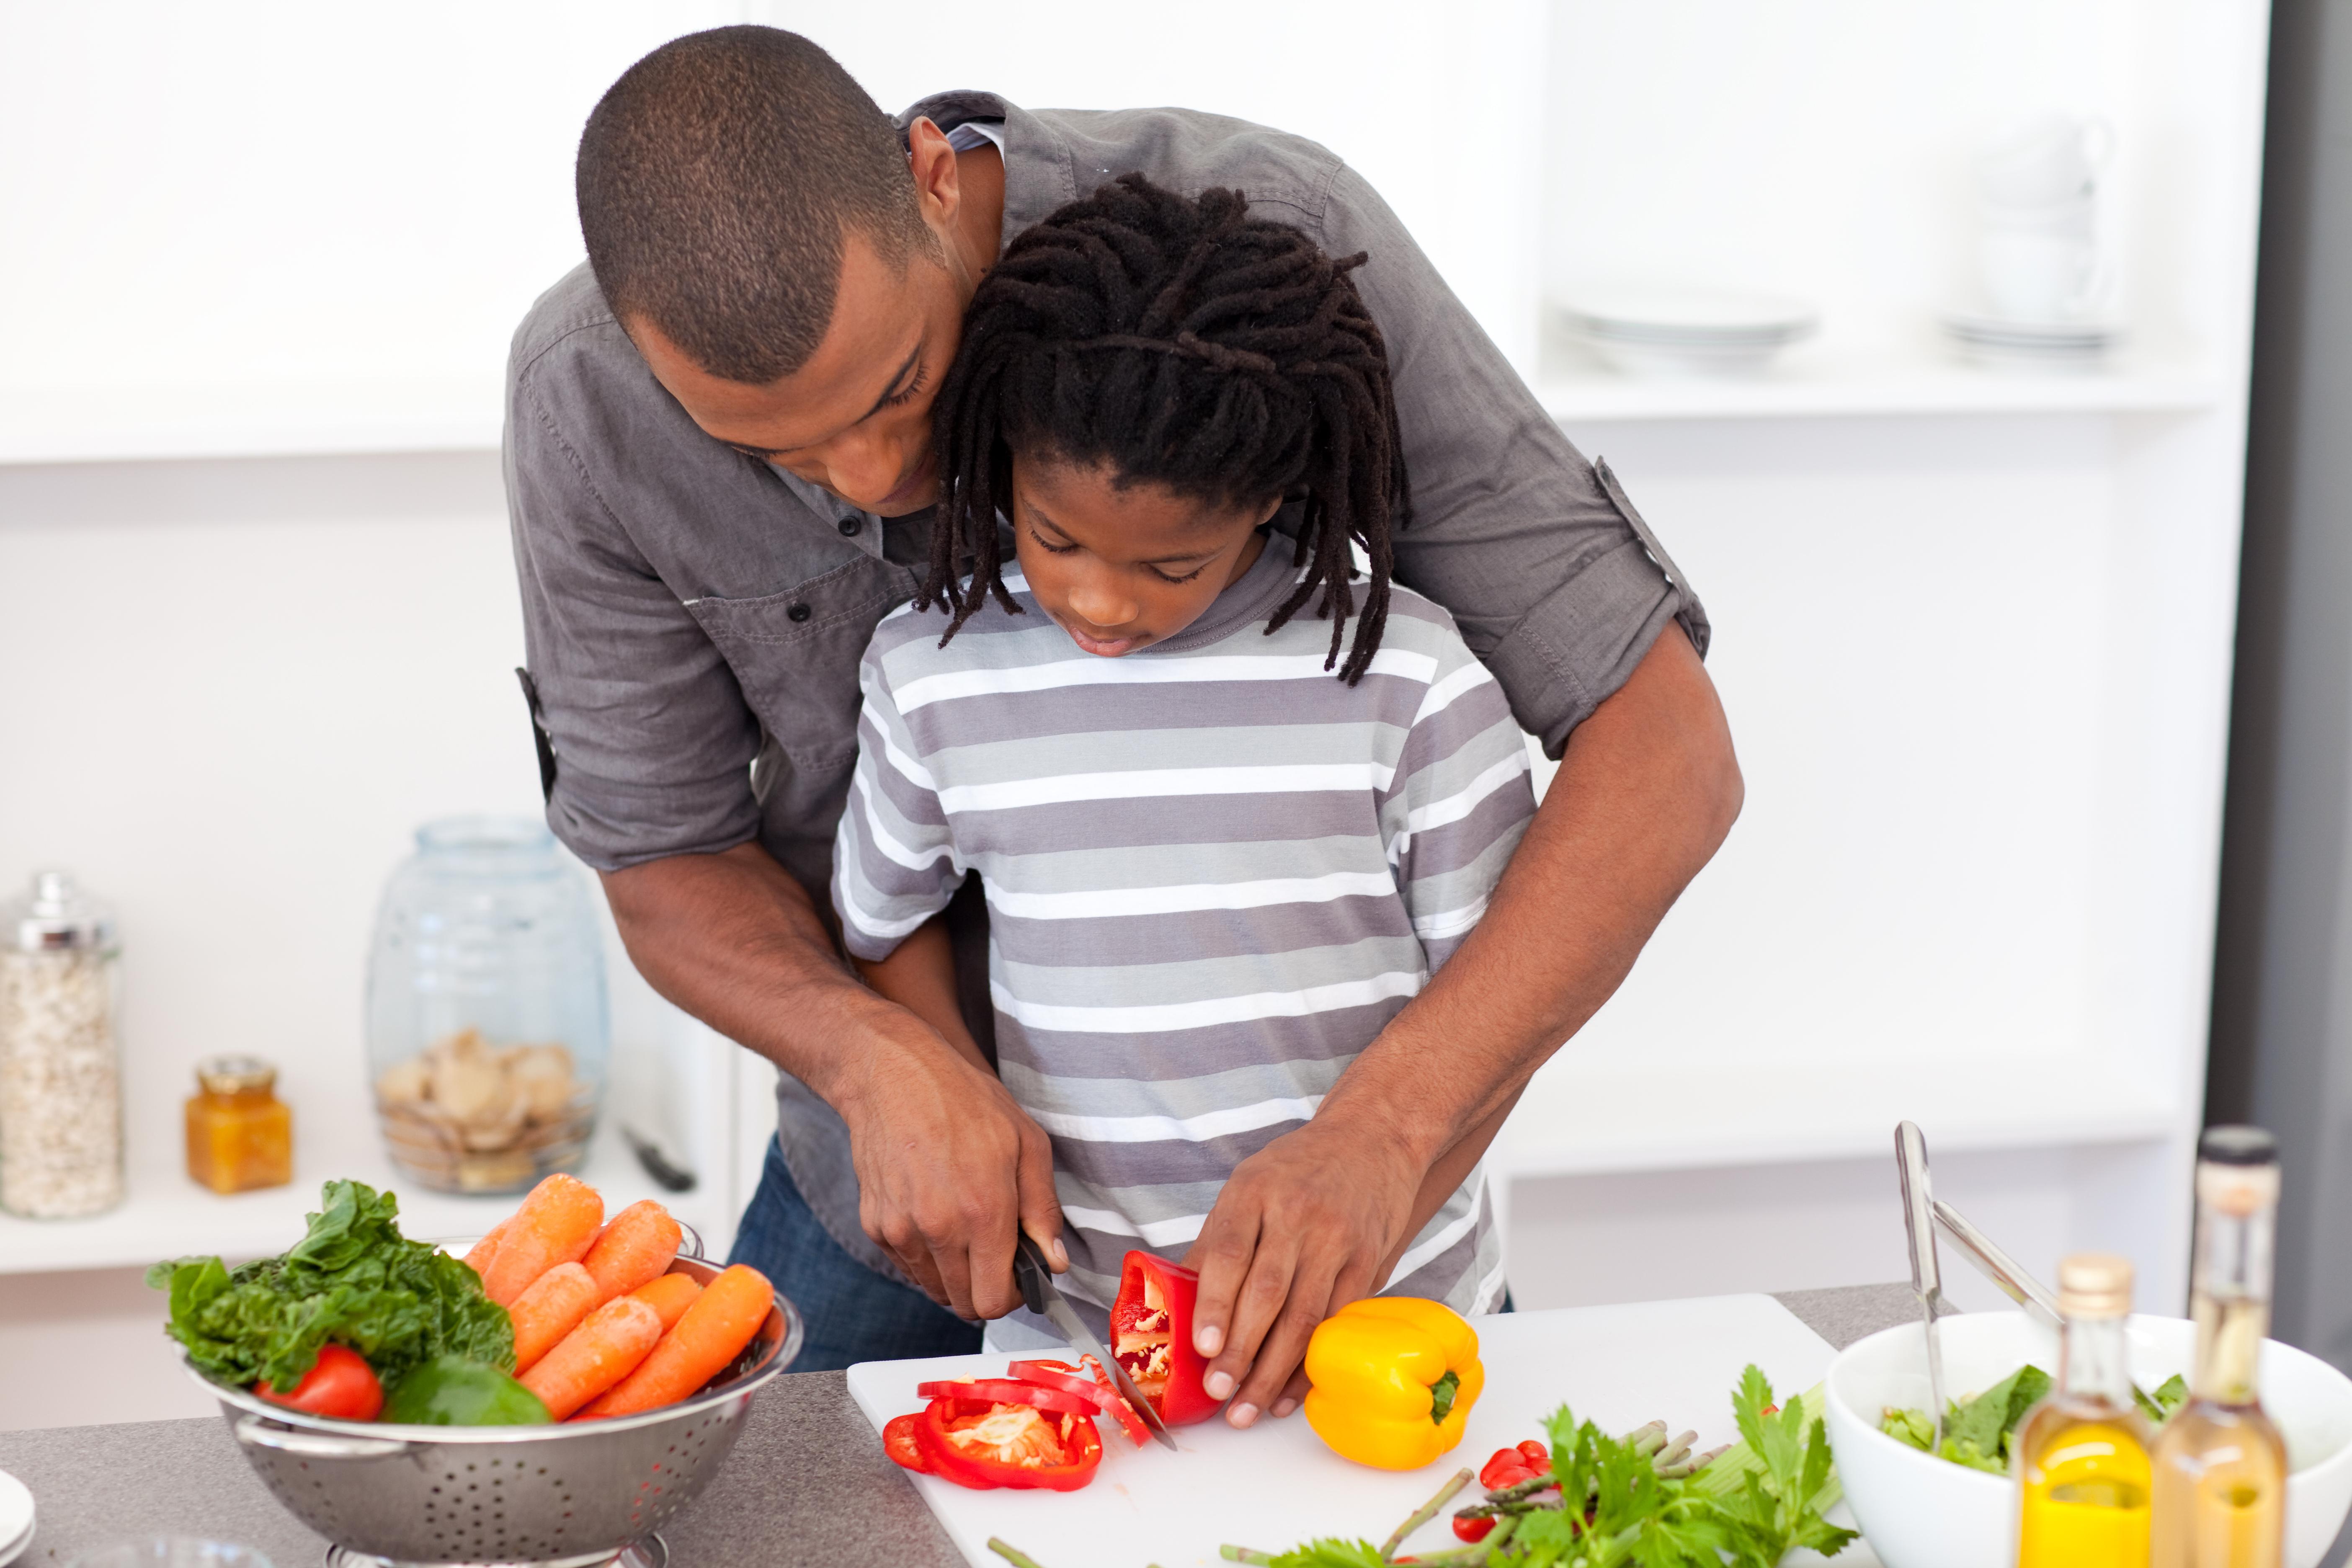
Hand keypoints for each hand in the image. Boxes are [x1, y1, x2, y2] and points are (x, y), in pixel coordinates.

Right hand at [836, 1005, 1066, 1320]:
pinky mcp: (876, 1226)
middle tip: (996, 1252)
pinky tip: (936, 1214)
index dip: (1014, 1294)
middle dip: (986, 1288)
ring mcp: (901, 1231)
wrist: (893, 1076)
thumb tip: (1055, 1260)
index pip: (995, 1301)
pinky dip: (926, 1255)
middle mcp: (938, 1230)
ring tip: (964, 1226)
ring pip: (935, 1289)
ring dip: (955, 1273)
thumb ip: (1043, 1209)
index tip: (1019, 1272)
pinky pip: (908, 1266)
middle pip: (965, 1305)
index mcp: (983, 1213)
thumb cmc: (965, 1101)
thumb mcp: (1027, 1143)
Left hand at [1180, 1112, 1421, 1426]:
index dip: (1213, 1302)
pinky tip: (1287, 1394)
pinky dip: (1309, 1365)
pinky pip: (1335, 1323)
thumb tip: (1175, 1300)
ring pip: (1303, 1316)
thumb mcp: (1248, 1184)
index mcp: (1254, 1190)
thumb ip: (1216, 1240)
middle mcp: (1296, 1215)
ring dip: (1273, 1371)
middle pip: (1266, 1292)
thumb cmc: (1298, 1167)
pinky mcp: (1366, 1263)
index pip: (1229, 1251)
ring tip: (1245, 1409)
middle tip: (1217, 1390)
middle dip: (1240, 1349)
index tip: (1200, 1345)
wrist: (1374, 1138)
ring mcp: (1336, 1240)